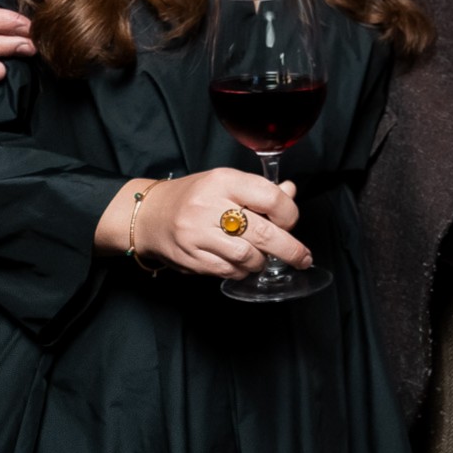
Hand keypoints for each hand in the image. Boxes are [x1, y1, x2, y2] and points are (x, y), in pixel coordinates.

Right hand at [98, 171, 309, 278]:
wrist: (149, 215)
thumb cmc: (194, 197)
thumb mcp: (225, 183)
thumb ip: (259, 190)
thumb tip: (291, 193)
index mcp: (222, 181)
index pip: (270, 198)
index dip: (289, 214)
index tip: (291, 222)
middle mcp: (209, 206)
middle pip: (262, 233)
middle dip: (289, 249)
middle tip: (302, 258)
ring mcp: (198, 234)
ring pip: (247, 256)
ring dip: (262, 261)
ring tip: (262, 257)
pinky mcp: (191, 258)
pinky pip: (228, 271)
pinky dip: (242, 270)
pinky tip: (241, 263)